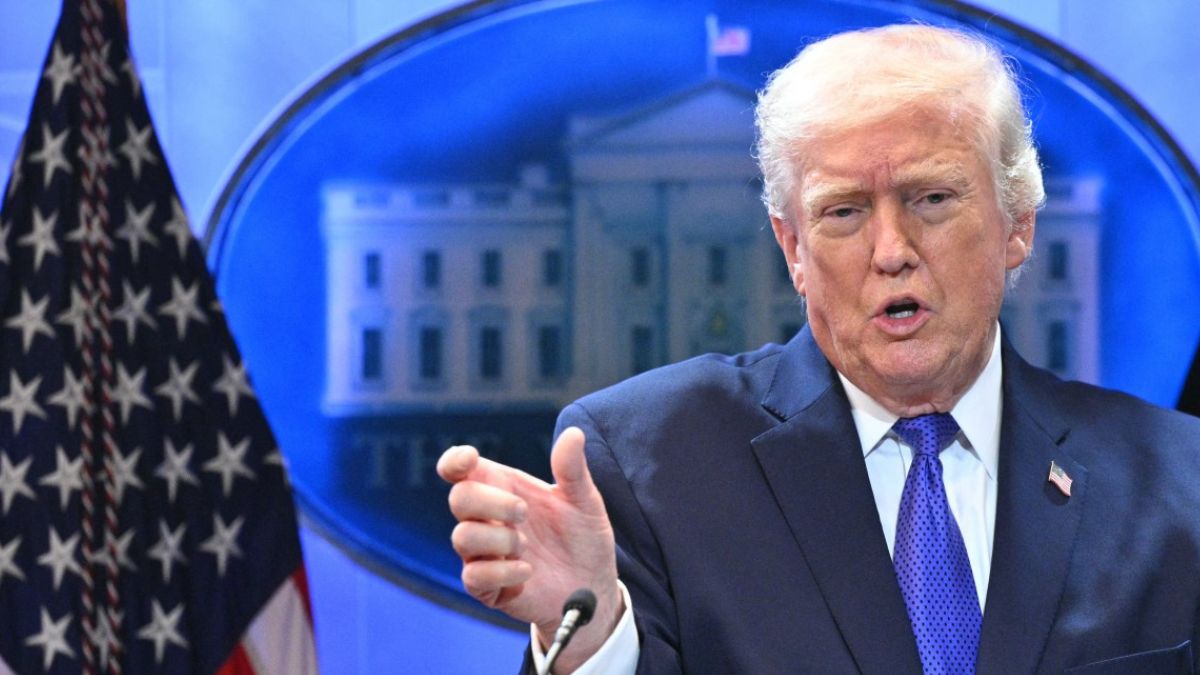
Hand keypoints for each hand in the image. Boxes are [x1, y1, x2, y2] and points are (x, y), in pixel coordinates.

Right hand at [437, 427, 623, 671]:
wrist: (594, 585)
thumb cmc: (582, 537)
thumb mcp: (584, 501)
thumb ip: (573, 469)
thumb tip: (574, 433)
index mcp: (503, 488)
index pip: (459, 470)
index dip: (454, 461)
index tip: (470, 459)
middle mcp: (487, 519)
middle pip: (458, 498)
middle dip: (492, 502)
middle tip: (524, 512)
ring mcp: (484, 554)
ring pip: (462, 537)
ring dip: (500, 539)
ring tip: (528, 546)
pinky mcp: (487, 587)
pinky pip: (473, 577)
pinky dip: (503, 572)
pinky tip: (528, 571)